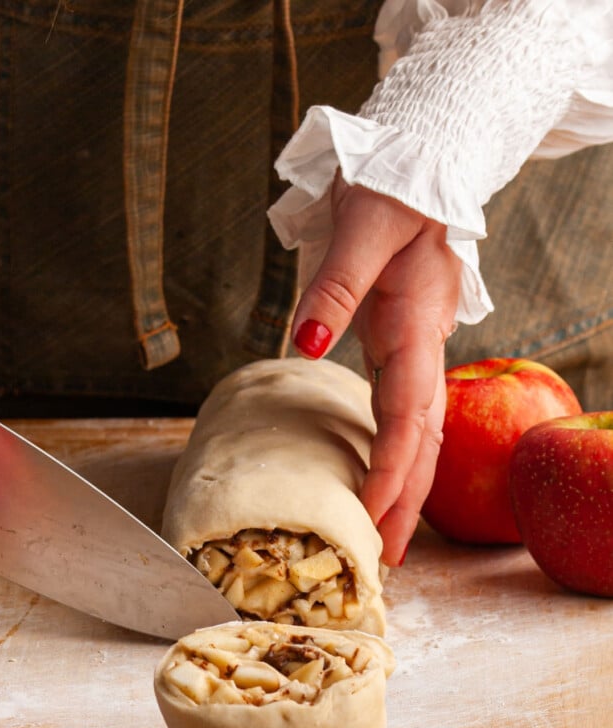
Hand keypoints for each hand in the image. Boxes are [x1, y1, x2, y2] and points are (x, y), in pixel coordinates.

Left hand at [291, 176, 460, 566]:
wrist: (425, 166)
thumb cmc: (394, 188)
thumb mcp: (363, 224)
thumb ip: (335, 285)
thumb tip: (305, 342)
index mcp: (417, 326)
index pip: (409, 414)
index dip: (393, 468)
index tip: (373, 514)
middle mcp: (424, 349)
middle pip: (424, 441)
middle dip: (408, 501)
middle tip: (389, 558)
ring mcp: (418, 352)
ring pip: (421, 435)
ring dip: (407, 488)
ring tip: (389, 538)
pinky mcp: (404, 348)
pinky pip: (407, 415)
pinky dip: (398, 455)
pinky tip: (383, 480)